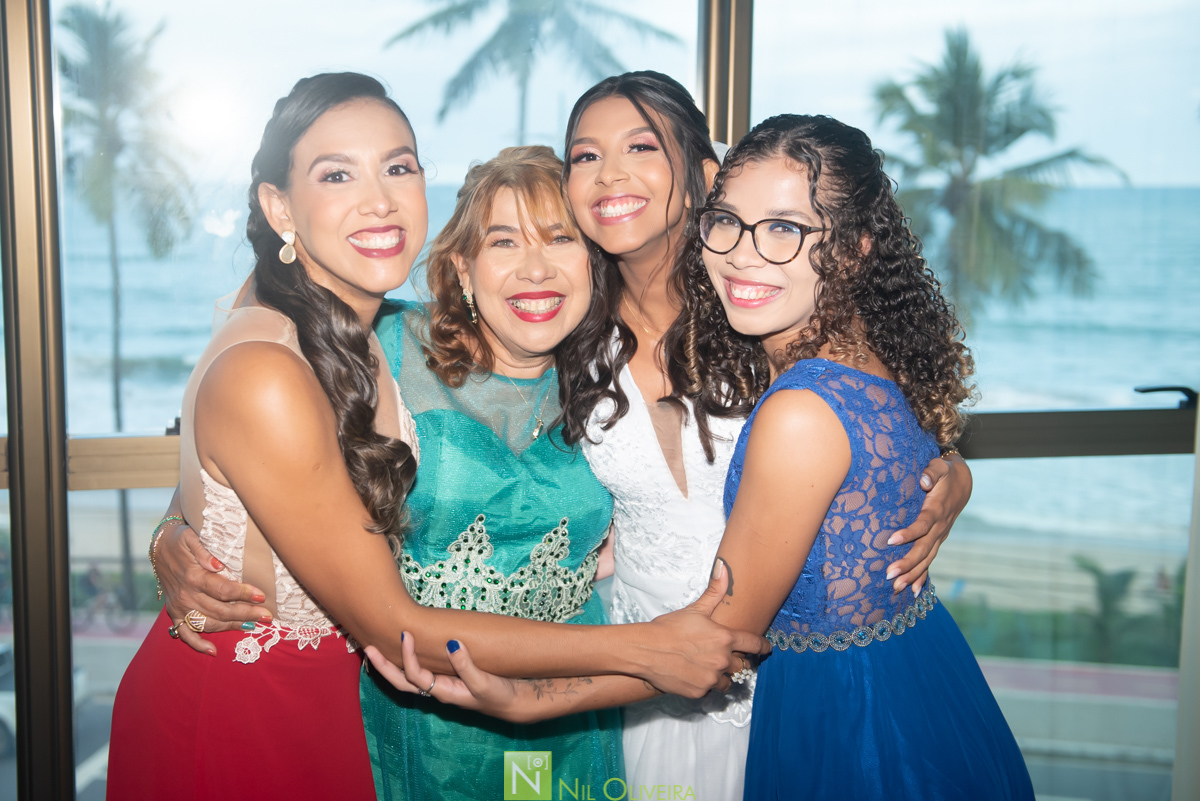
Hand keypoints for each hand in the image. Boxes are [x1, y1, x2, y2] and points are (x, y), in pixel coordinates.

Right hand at [157, 520, 271, 655]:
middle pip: (220, 610)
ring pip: (209, 623)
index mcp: (193, 577)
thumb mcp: (192, 537)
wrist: (159, 546)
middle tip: (267, 615)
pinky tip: (213, 651)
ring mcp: (180, 607)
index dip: (243, 594)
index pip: (223, 590)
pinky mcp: (174, 613)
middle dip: (246, 613)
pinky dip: (198, 644)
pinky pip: (184, 634)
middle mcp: (186, 595)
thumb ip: (204, 550)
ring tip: (253, 626)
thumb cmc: (182, 540)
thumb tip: (218, 564)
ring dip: (231, 627)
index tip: (261, 596)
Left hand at [364, 636, 535, 723]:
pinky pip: (422, 671)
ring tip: (378, 649)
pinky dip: (409, 661)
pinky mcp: (448, 677)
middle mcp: (437, 689)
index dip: (407, 656)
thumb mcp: (483, 682)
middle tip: (368, 648)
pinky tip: (406, 650)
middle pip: (402, 682)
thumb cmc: (498, 695)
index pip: (415, 675)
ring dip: (393, 664)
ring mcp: (441, 684)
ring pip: (409, 677)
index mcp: (442, 692)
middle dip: (384, 666)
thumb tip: (451, 644)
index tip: (406, 634)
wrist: (512, 703)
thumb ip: (466, 665)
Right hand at [637, 559, 769, 697]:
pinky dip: (706, 684)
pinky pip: (710, 690)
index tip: (766, 648)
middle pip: (742, 665)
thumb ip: (715, 591)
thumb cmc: (669, 628)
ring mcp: (711, 678)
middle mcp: (722, 660)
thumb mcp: (694, 609)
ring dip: (723, 675)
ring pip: (728, 681)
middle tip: (725, 656)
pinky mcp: (700, 692)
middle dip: (736, 661)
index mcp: (725, 638)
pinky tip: (695, 674)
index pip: (754, 644)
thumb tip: (724, 566)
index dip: (763, 646)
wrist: (645, 650)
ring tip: (709, 667)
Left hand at [885, 453, 971, 594]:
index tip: (891, 540)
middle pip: (923, 549)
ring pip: (926, 559)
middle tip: (889, 574)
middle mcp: (940, 528)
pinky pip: (930, 561)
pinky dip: (922, 577)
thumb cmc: (944, 473)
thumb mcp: (939, 467)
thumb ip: (931, 472)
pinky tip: (912, 591)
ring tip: (895, 587)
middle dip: (907, 563)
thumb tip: (924, 479)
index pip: (923, 524)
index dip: (909, 533)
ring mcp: (940, 537)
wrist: (961, 483)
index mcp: (937, 510)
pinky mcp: (937, 541)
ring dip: (911, 574)